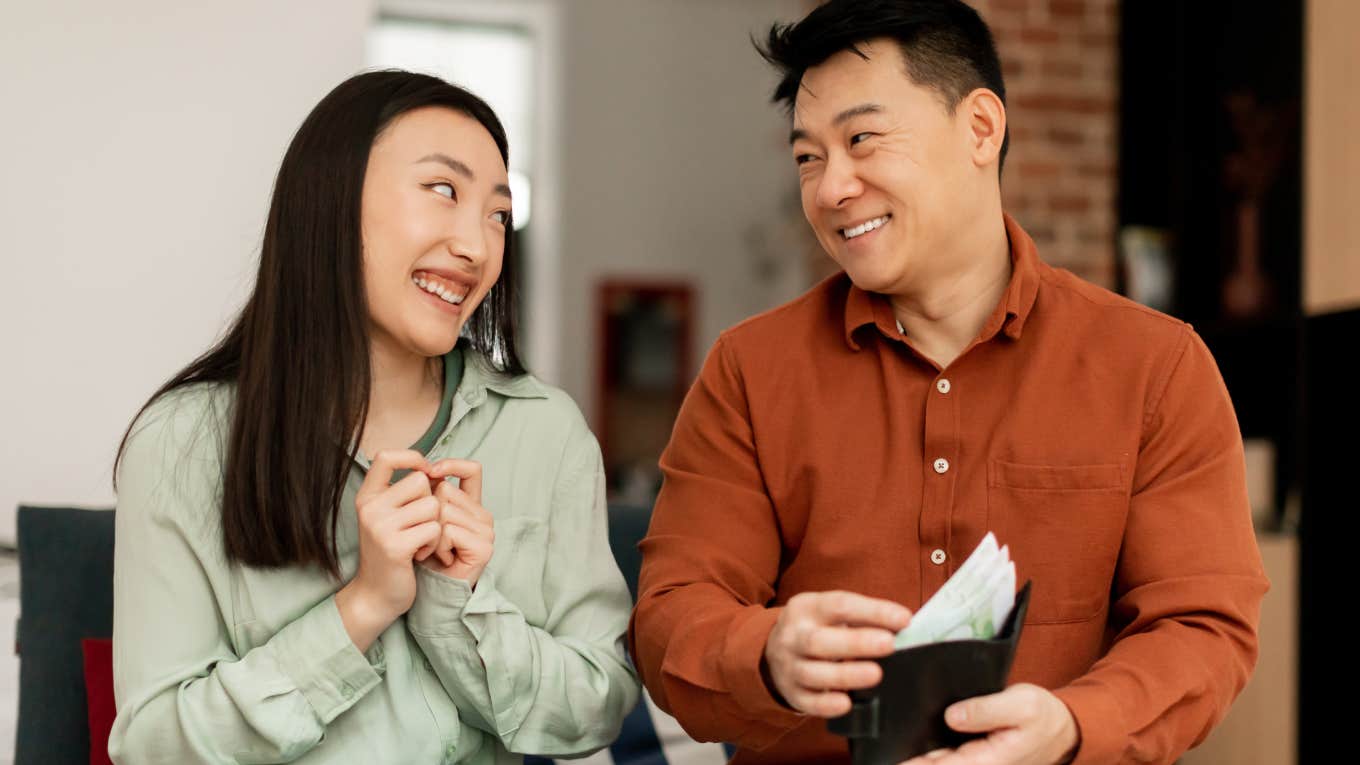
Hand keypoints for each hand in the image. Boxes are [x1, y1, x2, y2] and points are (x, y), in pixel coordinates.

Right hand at [336, 449, 442, 650]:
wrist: (376, 595)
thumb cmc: (390, 552)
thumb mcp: (389, 517)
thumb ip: (403, 493)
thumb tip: (433, 468)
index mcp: (367, 496)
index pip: (386, 456)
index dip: (411, 457)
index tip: (425, 471)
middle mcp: (369, 508)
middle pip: (420, 481)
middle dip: (431, 501)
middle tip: (421, 525)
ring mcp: (380, 526)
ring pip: (432, 505)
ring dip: (435, 525)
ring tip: (421, 541)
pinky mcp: (395, 546)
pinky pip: (434, 529)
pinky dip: (435, 543)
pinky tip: (420, 554)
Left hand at [418, 459, 494, 587]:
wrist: (428, 588)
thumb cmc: (423, 554)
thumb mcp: (424, 518)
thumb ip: (428, 495)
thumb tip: (420, 469)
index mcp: (471, 505)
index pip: (472, 470)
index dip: (452, 464)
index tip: (430, 470)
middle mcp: (483, 514)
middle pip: (445, 490)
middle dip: (427, 512)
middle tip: (429, 536)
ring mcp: (486, 531)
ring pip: (443, 510)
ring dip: (430, 532)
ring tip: (434, 549)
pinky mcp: (484, 547)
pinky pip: (448, 531)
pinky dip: (437, 545)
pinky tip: (442, 558)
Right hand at [762, 590, 911, 716]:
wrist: (773, 650)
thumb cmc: (817, 628)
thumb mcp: (829, 612)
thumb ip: (862, 617)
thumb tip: (902, 626)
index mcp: (806, 608)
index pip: (839, 605)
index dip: (873, 611)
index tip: (904, 619)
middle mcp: (793, 636)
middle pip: (819, 640)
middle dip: (856, 643)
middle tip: (889, 644)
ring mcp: (789, 666)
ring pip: (812, 672)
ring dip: (845, 674)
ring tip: (875, 674)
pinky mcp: (792, 692)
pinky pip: (807, 701)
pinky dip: (827, 704)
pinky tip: (846, 703)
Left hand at [899, 684, 1078, 764]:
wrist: (1060, 728)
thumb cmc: (1043, 717)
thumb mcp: (1021, 705)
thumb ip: (987, 710)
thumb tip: (952, 716)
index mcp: (986, 762)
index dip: (914, 764)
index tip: (889, 759)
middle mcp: (974, 764)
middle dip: (906, 757)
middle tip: (877, 750)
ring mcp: (969, 759)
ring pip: (932, 759)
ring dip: (911, 752)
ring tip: (883, 740)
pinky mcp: (966, 751)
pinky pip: (938, 751)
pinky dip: (922, 747)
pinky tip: (902, 732)